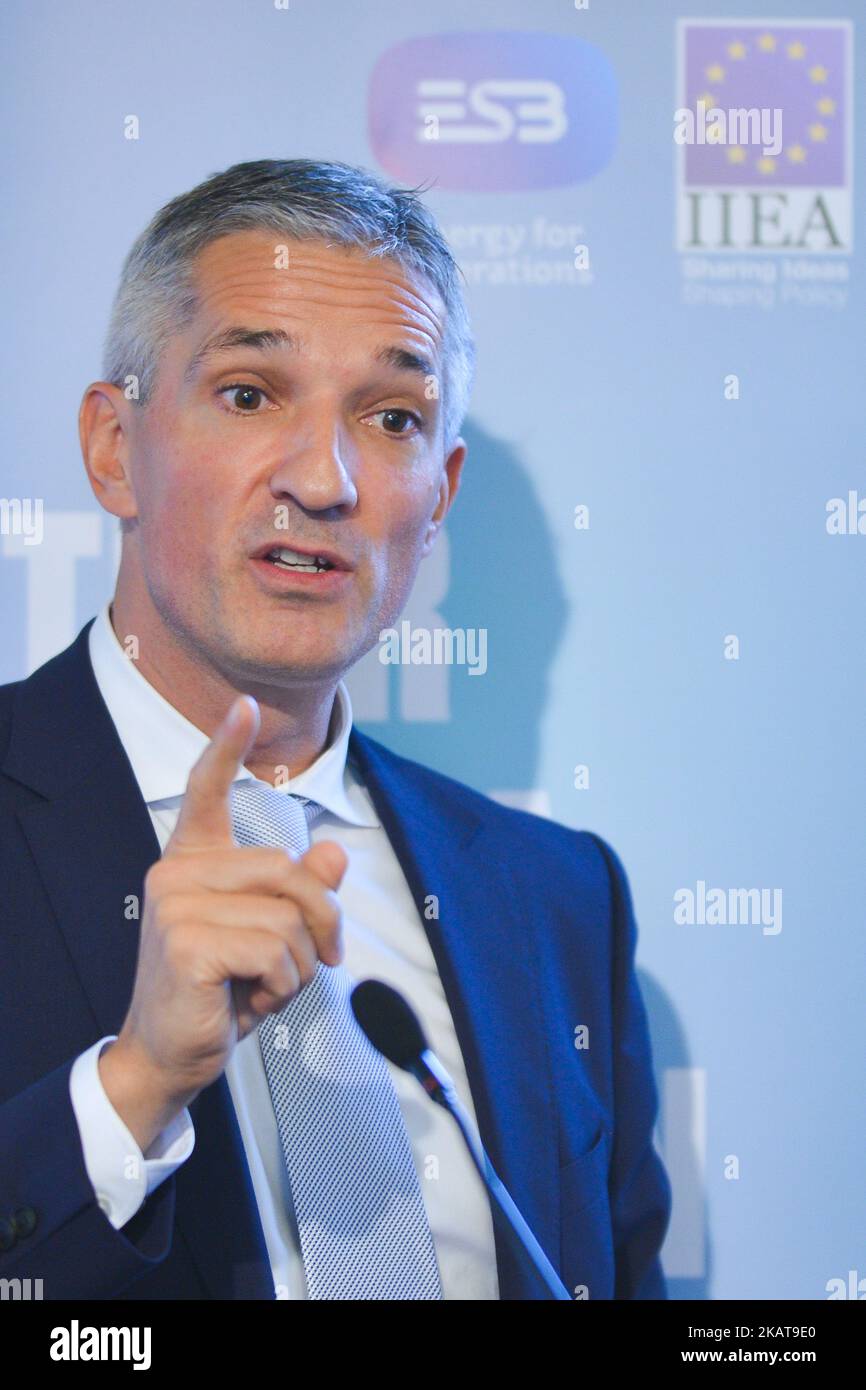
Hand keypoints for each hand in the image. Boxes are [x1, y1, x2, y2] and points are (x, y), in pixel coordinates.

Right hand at [99, 695, 347, 1151]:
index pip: (207, 792)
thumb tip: (332, 854)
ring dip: (299, 965)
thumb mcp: (272, 938)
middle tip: (319, 961)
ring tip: (266, 986)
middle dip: (322, 923)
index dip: (227, 747)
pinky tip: (252, 1001)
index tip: (245, 705)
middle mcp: (177, 872)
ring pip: (289, 916)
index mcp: (194, 862)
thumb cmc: (222, 992)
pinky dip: (283, 983)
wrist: (172, 1055)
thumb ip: (301, 893)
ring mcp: (176, 903)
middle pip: (289, 872)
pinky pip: (275, 949)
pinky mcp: (185, 941)